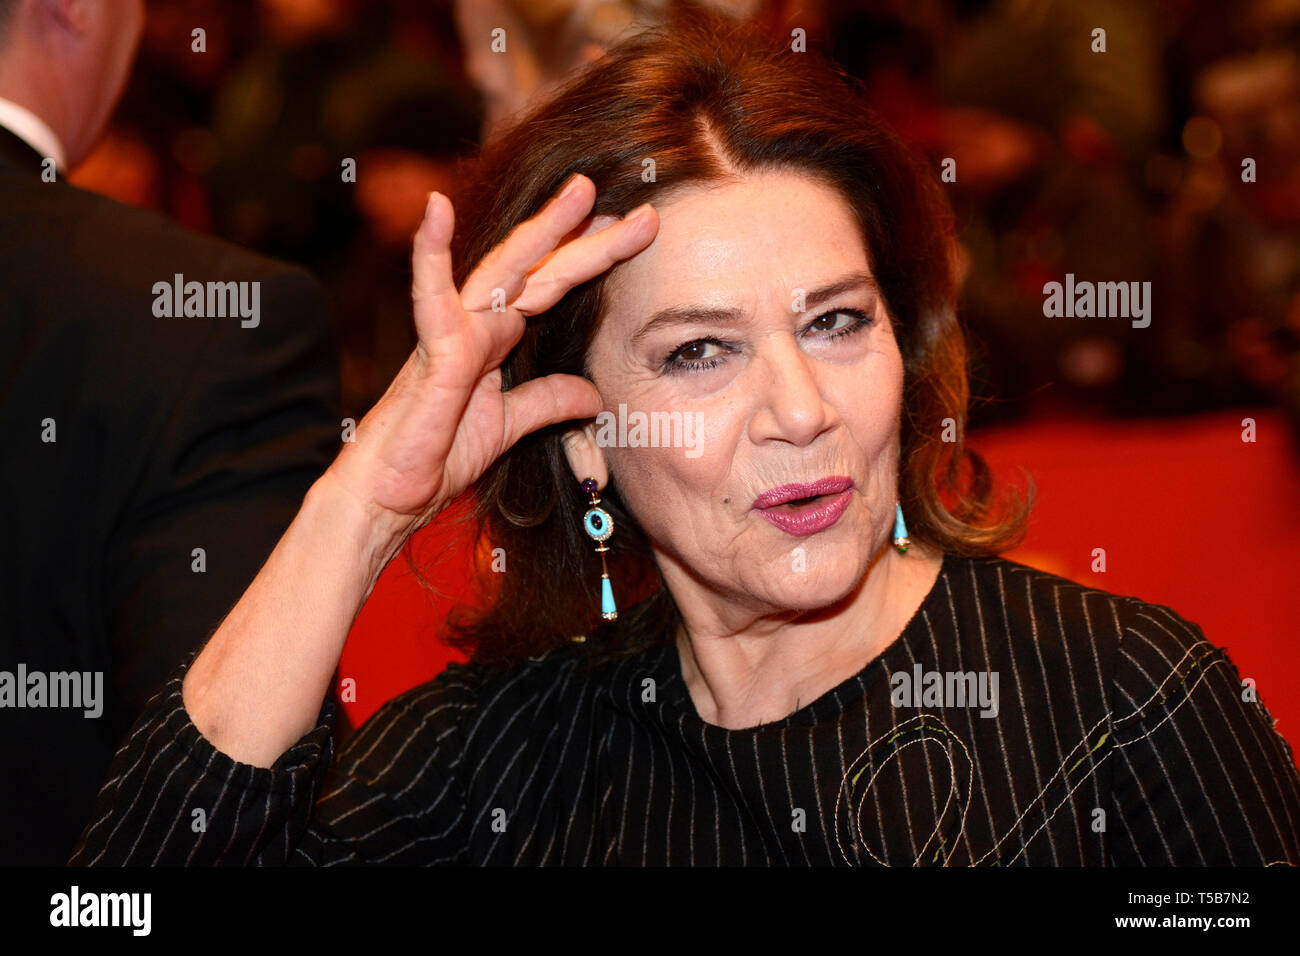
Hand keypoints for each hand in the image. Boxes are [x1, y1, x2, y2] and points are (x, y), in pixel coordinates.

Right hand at [326, 174, 658, 546]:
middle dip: (587, 237)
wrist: (389, 497)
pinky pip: (430, 297)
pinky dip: (430, 253)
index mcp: (494, 339)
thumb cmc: (434, 456)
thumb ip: (547, 402)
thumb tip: (593, 395)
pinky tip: (435, 209)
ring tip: (580, 192)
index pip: (551, 286)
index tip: (636, 229)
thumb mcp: (509, 426)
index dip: (592, 258)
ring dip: (542, 230)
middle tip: (642, 209)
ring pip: (503, 272)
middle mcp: (476, 325)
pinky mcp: (432, 354)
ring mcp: (452, 333)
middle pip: (540, 270)